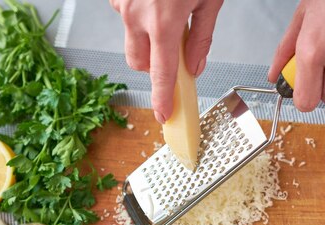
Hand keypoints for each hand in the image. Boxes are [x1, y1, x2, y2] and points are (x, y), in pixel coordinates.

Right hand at [110, 0, 223, 123]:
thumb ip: (202, 37)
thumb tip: (195, 66)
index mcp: (163, 21)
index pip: (162, 74)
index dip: (162, 99)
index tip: (163, 114)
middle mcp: (137, 15)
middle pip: (138, 63)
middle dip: (153, 66)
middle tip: (171, 53)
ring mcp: (122, 4)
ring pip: (130, 40)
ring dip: (145, 39)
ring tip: (165, 15)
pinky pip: (126, 16)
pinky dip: (138, 16)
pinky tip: (154, 1)